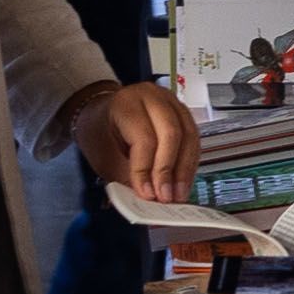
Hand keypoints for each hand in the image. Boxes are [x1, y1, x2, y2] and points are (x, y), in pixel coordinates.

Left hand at [70, 78, 196, 202]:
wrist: (102, 115)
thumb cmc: (100, 133)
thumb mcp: (104, 157)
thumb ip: (127, 178)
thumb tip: (149, 197)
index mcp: (126, 103)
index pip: (143, 138)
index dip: (147, 170)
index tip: (148, 194)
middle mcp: (152, 97)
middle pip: (171, 134)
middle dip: (169, 170)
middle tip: (166, 196)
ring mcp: (170, 102)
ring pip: (189, 136)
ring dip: (185, 170)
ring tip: (178, 194)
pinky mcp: (182, 113)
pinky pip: (193, 139)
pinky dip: (190, 163)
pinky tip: (184, 181)